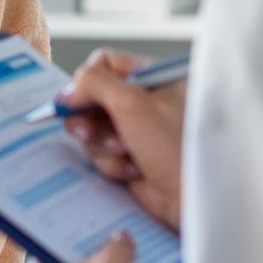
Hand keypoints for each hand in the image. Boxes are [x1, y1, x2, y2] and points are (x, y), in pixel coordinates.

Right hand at [60, 49, 184, 230]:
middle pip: (93, 100)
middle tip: (87, 133)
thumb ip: (94, 84)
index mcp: (152, 78)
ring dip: (104, 146)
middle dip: (89, 120)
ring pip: (93, 131)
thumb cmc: (177, 146)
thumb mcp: (132, 102)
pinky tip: (134, 171)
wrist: (194, 197)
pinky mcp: (132, 159)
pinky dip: (113, 164)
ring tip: (127, 154)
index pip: (105, 65)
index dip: (85, 83)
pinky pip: (103, 156)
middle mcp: (146, 102)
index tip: (72, 102)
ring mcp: (137, 132)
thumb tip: (68, 91)